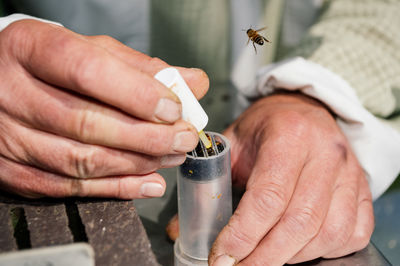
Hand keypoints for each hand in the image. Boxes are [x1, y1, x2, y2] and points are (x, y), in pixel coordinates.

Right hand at [0, 20, 208, 198]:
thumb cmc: (51, 62)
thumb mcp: (91, 50)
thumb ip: (141, 67)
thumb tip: (192, 81)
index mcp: (31, 48)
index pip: (89, 72)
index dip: (138, 94)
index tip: (174, 108)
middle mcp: (11, 92)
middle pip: (88, 122)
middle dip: (147, 136)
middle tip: (182, 138)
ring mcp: (7, 135)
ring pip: (81, 160)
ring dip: (136, 163)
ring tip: (170, 156)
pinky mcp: (11, 169)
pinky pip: (68, 188)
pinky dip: (115, 188)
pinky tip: (146, 181)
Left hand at [208, 92, 373, 264]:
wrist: (301, 110)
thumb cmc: (265, 128)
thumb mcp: (232, 143)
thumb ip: (207, 182)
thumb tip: (180, 229)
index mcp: (288, 136)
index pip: (267, 197)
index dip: (242, 235)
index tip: (221, 257)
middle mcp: (325, 154)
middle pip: (298, 222)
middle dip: (264, 257)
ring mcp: (349, 173)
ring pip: (328, 233)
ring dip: (291, 256)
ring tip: (264, 257)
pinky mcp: (361, 189)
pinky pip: (352, 233)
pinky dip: (325, 251)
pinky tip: (299, 248)